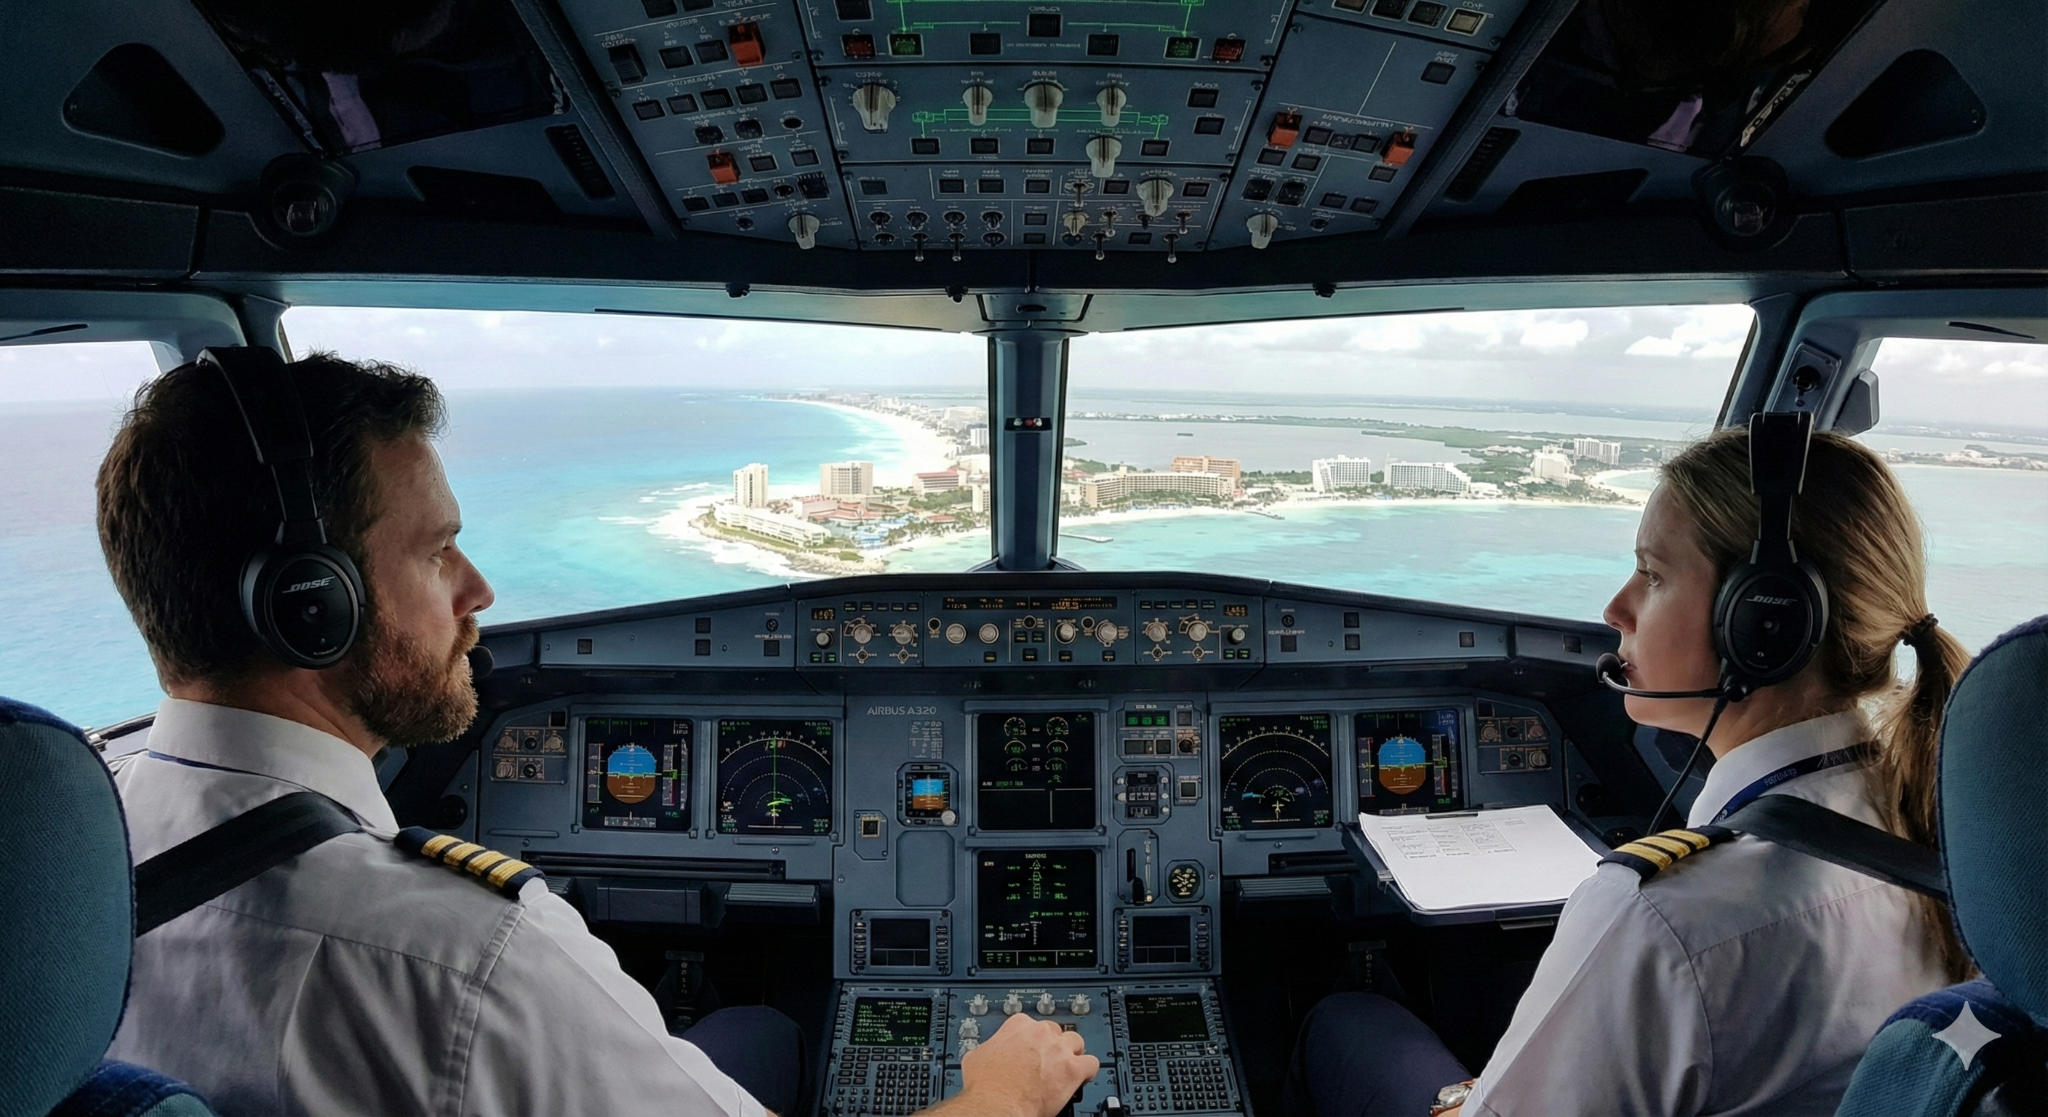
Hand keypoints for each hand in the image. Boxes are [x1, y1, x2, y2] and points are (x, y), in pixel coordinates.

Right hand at [920, 1012, 1099, 1116]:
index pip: (1033, 1024)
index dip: (1033, 1039)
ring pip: (1076, 1042)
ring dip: (1072, 1054)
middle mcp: (1040, 1033)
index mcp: (1018, 1025)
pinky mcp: (1072, 1069)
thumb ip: (988, 1047)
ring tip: (1066, 1068)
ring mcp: (1058, 1050)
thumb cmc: (986, 1086)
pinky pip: (1091, 1063)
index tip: (1032, 1048)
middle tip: (1047, 1062)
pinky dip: (1088, 1071)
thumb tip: (987, 1052)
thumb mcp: (976, 1057)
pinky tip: (1081, 1078)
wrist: (996, 1105)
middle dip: (1053, 1046)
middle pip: (1056, 1031)